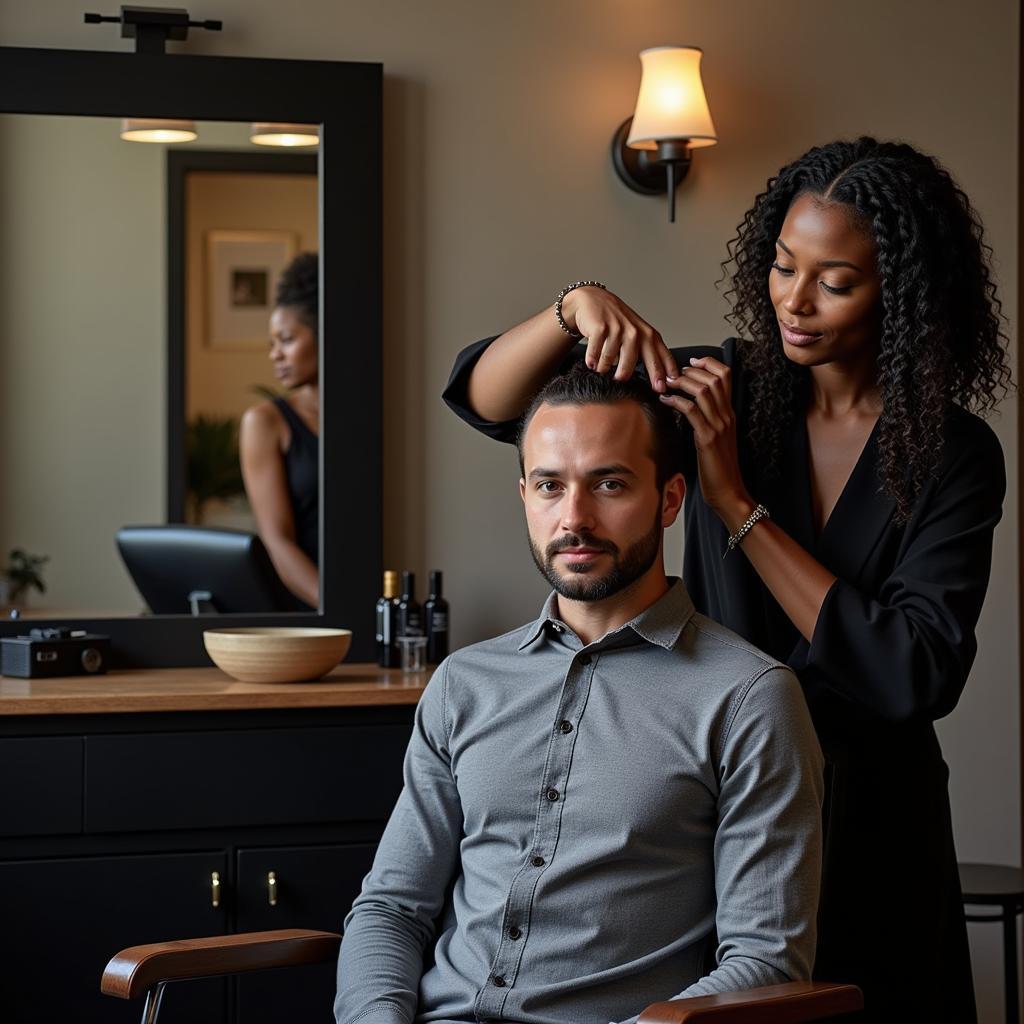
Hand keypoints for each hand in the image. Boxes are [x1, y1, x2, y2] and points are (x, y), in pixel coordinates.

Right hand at [561, 287, 678, 391]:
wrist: (592, 300)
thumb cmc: (617, 322)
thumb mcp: (637, 334)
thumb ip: (648, 353)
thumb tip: (660, 382)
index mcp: (648, 335)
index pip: (661, 355)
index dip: (664, 372)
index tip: (664, 388)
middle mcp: (635, 332)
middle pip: (636, 360)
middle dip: (631, 374)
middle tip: (623, 382)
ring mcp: (618, 329)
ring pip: (612, 360)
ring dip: (604, 368)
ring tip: (601, 369)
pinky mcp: (601, 328)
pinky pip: (596, 353)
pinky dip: (592, 360)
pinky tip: (591, 363)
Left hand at [659, 356, 752, 525]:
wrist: (728, 491)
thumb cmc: (717, 468)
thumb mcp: (714, 438)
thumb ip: (707, 420)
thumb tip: (688, 405)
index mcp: (730, 413)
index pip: (726, 376)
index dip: (708, 363)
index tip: (690, 361)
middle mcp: (727, 416)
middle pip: (714, 378)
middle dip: (691, 370)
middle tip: (672, 373)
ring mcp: (719, 426)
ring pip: (704, 391)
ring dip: (682, 382)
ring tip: (666, 383)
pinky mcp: (708, 439)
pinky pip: (692, 411)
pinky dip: (677, 401)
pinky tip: (665, 400)